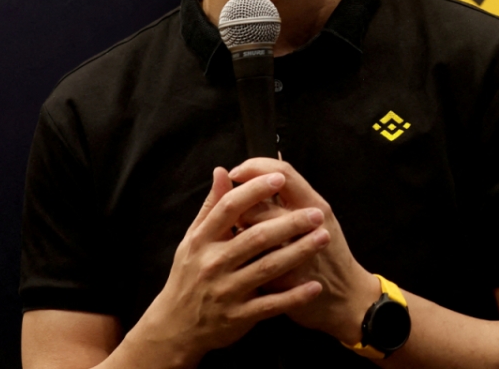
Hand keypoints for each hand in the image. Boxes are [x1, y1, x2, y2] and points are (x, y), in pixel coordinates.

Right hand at [125, 168, 329, 365]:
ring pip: (267, 268)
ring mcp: (226, 291)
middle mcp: (213, 263)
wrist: (175, 327)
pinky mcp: (238, 317)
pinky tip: (314, 286)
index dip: (254, 191)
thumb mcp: (193, 240)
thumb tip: (222, 171)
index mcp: (202, 240)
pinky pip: (271, 305)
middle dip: (289, 223)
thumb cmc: (189, 276)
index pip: (230, 208)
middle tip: (316, 213)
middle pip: (256, 237)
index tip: (280, 178)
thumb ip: (211, 207)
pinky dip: (293, 296)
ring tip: (323, 238)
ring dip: (298, 253)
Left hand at [229, 159, 380, 344]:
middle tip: (235, 212)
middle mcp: (310, 224)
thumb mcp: (317, 216)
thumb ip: (289, 195)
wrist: (347, 297)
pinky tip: (245, 261)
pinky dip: (246, 261)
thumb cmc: (328, 252)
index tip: (236, 172)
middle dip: (240, 209)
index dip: (254, 168)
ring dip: (241, 234)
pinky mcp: (289, 281)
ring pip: (255, 235)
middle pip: (261, 205)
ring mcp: (299, 254)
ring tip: (240, 235)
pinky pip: (257, 265)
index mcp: (315, 204)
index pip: (282, 174)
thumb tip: (258, 174)